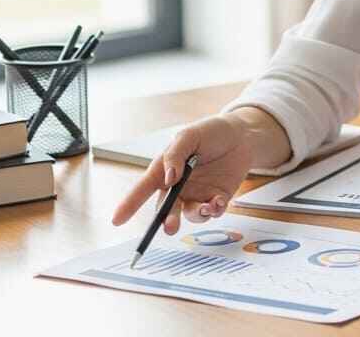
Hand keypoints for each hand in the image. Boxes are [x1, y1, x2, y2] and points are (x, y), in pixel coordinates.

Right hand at [111, 114, 256, 233]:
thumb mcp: (189, 136)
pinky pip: (212, 211)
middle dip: (167, 219)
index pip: (144, 188)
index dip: (129, 204)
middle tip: (170, 227)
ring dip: (197, 214)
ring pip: (191, 214)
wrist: (243, 135)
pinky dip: (215, 210)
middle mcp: (179, 186)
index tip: (117, 220)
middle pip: (167, 208)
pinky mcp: (217, 197)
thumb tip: (169, 178)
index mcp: (165, 169)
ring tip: (207, 206)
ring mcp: (197, 193)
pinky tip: (219, 201)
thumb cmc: (211, 132)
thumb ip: (176, 155)